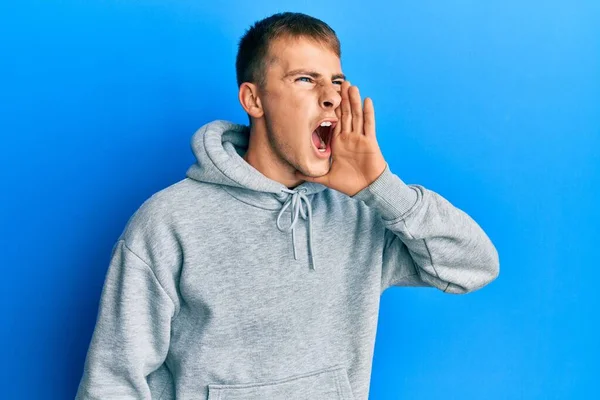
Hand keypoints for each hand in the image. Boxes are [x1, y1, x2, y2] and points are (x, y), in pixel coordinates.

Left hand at [296, 81, 386, 196]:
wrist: (366, 189)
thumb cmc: (348, 183)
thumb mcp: (325, 177)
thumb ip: (311, 174)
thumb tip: (294, 173)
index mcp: (338, 143)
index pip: (333, 121)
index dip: (331, 108)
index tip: (327, 96)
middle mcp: (348, 137)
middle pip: (345, 114)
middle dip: (343, 99)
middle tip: (340, 82)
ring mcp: (360, 138)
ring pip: (356, 115)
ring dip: (354, 101)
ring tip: (351, 86)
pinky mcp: (370, 141)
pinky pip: (369, 125)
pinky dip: (368, 112)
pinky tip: (367, 100)